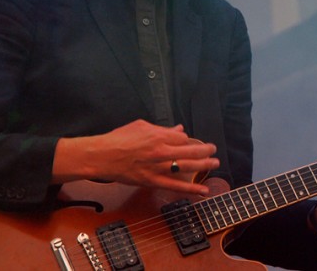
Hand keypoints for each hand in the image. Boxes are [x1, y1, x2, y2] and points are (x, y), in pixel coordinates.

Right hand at [52, 119, 218, 195]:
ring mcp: (158, 167)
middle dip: (205, 150)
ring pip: (187, 167)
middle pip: (190, 151)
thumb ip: (162, 128)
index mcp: (159, 136)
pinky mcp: (152, 181)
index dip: (187, 140)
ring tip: (215, 163)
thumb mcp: (141, 126)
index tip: (189, 142)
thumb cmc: (119, 139)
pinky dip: (191, 189)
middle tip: (213, 149)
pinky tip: (203, 190)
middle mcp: (161, 151)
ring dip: (204, 165)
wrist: (101, 156)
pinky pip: (175, 186)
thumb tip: (179, 129)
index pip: (182, 137)